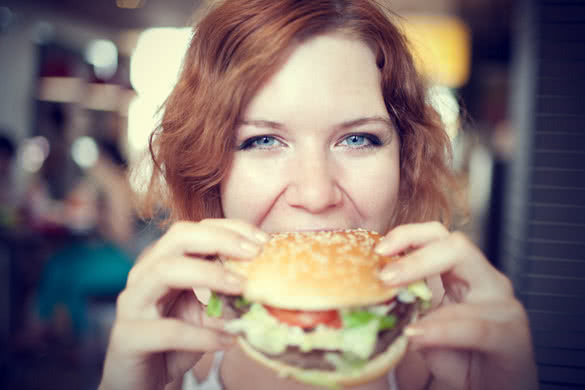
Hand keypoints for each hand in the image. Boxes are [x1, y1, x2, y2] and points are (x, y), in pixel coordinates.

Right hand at [99, 219, 268, 389]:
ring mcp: (133, 303)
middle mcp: (144, 274)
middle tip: (253, 253)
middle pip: (178, 237)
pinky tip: (228, 341)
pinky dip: (202, 335)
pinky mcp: (128, 337)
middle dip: (220, 239)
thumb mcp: (206, 312)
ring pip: (165, 271)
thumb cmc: (174, 341)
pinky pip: (167, 330)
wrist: (140, 380)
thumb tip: (267, 284)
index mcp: (163, 261)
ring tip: (241, 287)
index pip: (196, 229)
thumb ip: (226, 294)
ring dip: (209, 275)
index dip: (231, 229)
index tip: (263, 240)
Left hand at [376, 222, 537, 389]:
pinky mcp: (511, 336)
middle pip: (454, 242)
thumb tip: (359, 299)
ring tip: (390, 294)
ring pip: (469, 268)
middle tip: (384, 274)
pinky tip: (417, 335)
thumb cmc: (453, 366)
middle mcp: (483, 282)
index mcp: (459, 277)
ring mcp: (501, 305)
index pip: (435, 237)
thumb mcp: (417, 332)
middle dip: (415, 249)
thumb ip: (397, 311)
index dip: (406, 236)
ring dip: (424, 276)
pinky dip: (442, 329)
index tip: (377, 249)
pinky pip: (477, 325)